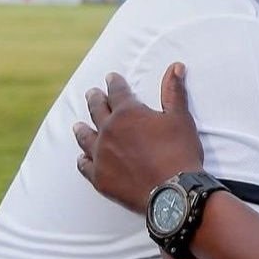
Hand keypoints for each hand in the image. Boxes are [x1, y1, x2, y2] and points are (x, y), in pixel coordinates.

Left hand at [73, 63, 203, 213]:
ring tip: (77, 124)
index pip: (118, 92)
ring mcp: (101, 155)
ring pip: (85, 137)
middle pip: (97, 110)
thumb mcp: (180, 118)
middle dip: (95, 100)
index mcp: (128, 114)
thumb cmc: (179, 152)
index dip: (114, 83)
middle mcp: (108, 131)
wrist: (172, 192)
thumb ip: (174, 92)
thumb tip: (176, 66)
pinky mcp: (100, 178)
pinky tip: (81, 157)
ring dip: (82, 129)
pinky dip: (83, 159)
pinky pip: (85, 165)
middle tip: (92, 93)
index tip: (111, 77)